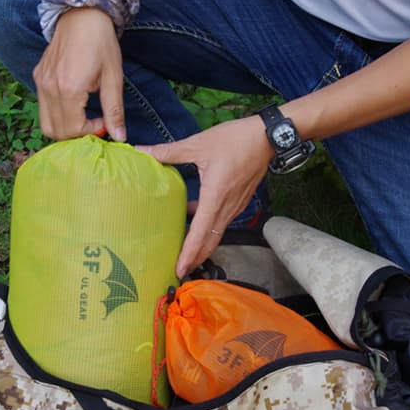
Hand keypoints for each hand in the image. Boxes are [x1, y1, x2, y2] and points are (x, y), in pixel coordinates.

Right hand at [32, 7, 125, 140]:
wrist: (82, 15)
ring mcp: (40, 82)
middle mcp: (49, 87)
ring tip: (83, 117)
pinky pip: (43, 107)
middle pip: (56, 132)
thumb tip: (120, 137)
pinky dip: (57, 115)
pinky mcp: (37, 77)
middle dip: (76, 134)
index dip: (90, 132)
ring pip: (46, 123)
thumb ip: (114, 110)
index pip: (73, 129)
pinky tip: (74, 104)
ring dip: (65, 128)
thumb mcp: (113, 78)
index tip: (104, 122)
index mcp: (69, 88)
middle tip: (94, 123)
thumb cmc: (101, 44)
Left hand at [136, 116, 271, 277]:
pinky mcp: (239, 201)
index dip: (189, 253)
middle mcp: (227, 206)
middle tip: (179, 271)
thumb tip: (142, 151)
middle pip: (210, 242)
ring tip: (185, 253)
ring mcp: (235, 205)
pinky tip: (194, 218)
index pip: (200, 233)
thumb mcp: (199, 144)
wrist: (267, 137)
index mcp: (215, 196)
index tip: (180, 269)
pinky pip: (222, 221)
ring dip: (202, 246)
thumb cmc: (235, 139)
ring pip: (217, 234)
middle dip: (195, 259)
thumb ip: (169, 151)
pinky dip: (209, 229)